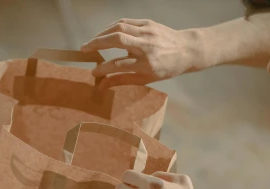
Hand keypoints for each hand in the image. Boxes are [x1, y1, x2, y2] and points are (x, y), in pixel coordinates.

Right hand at [81, 19, 198, 87]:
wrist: (186, 49)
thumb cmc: (166, 68)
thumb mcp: (146, 79)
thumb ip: (122, 80)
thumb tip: (101, 85)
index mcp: (147, 64)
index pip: (119, 65)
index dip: (103, 69)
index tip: (93, 72)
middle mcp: (146, 46)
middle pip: (117, 40)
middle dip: (97, 43)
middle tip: (84, 49)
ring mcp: (147, 32)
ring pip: (119, 28)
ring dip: (101, 34)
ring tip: (91, 42)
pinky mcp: (147, 22)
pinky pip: (125, 22)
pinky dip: (111, 27)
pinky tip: (104, 33)